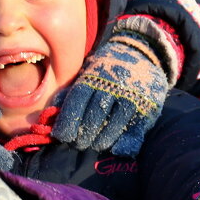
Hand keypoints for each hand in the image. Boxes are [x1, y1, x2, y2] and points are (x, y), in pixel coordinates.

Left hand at [53, 19, 173, 156]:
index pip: (77, 103)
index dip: (68, 122)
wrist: (142, 52)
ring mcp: (131, 97)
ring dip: (102, 140)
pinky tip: (117, 148)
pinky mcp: (148, 107)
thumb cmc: (107, 66)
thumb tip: (51, 111)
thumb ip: (71, 91)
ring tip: (95, 145)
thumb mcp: (88, 71)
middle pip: (94, 117)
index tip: (62, 136)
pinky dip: (126, 142)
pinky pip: (136, 129)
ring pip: (113, 125)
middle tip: (78, 144)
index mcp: (94, 78)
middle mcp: (112, 88)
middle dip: (83, 135)